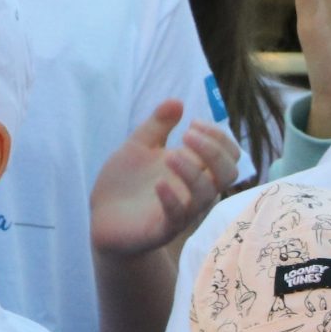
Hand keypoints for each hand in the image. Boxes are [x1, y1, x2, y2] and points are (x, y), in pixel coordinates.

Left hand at [90, 101, 240, 256]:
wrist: (102, 218)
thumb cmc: (125, 184)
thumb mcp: (138, 147)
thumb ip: (157, 126)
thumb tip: (177, 102)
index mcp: (195, 171)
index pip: (229, 155)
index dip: (219, 137)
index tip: (193, 123)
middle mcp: (195, 191)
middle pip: (229, 173)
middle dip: (214, 150)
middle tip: (187, 135)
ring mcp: (182, 212)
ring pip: (206, 195)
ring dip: (192, 171)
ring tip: (170, 155)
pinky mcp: (163, 229)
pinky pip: (178, 217)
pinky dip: (171, 199)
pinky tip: (158, 184)